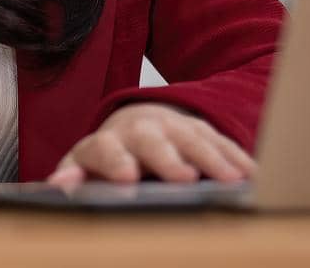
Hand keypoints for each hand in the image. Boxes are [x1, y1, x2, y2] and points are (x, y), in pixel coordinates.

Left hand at [45, 103, 255, 189]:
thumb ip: (72, 177)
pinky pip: (221, 141)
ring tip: (231, 181)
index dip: (115, 162)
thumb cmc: (108, 157)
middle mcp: (140, 130)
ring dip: (213, 159)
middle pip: (153, 141)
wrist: (136, 122)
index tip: (127, 178)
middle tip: (184, 177)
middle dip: (168, 158)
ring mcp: (173, 126)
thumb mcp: (84, 167)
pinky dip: (238, 159)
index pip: (105, 148)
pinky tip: (254, 176)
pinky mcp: (200, 129)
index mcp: (106, 143)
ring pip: (192, 139)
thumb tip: (56, 187)